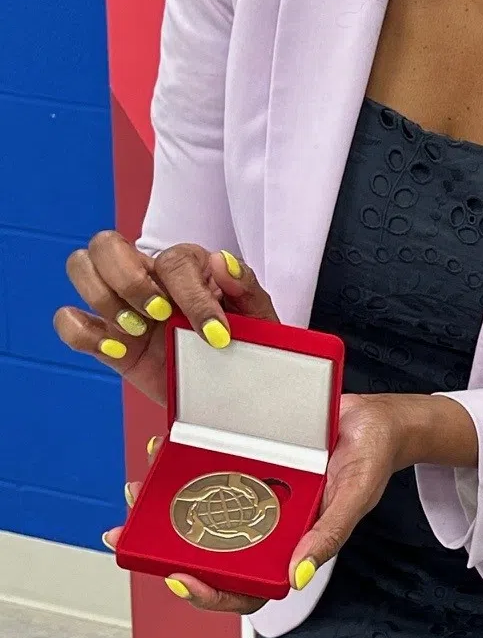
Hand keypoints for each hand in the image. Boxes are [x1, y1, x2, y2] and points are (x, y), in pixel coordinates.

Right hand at [55, 234, 277, 404]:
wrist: (232, 392)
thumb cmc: (245, 346)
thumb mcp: (258, 318)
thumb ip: (247, 287)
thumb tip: (222, 262)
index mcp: (187, 267)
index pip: (174, 260)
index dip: (192, 296)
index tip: (215, 334)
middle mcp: (147, 278)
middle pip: (106, 245)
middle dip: (129, 281)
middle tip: (160, 316)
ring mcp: (121, 306)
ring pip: (81, 268)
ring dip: (104, 299)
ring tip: (138, 331)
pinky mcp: (105, 339)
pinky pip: (68, 320)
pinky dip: (82, 332)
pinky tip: (117, 350)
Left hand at [102, 390, 476, 614]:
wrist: (376, 417)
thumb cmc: (371, 460)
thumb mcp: (355, 496)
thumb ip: (329, 535)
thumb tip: (296, 577)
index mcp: (290, 545)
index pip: (245, 586)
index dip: (210, 593)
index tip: (181, 580)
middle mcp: (266, 525)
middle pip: (210, 553)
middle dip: (164, 550)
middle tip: (127, 535)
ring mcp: (253, 495)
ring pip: (202, 513)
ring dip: (162, 508)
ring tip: (136, 493)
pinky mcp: (247, 463)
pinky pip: (209, 470)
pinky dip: (182, 464)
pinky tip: (164, 449)